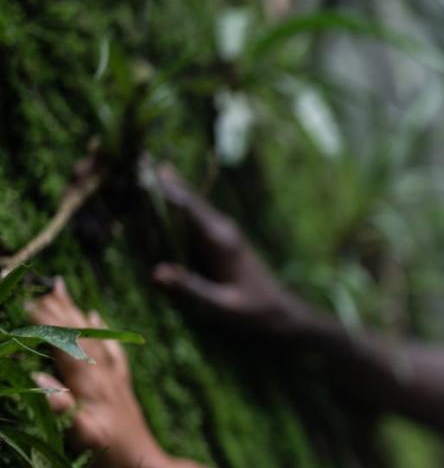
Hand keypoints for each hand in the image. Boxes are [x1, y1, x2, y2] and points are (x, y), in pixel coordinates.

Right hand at [27, 280, 170, 467]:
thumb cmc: (113, 462)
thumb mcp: (85, 440)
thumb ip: (63, 409)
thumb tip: (39, 377)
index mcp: (89, 386)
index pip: (62, 346)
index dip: (43, 323)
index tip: (24, 298)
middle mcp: (103, 377)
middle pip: (76, 336)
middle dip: (56, 309)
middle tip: (37, 282)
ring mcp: (114, 381)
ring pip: (93, 338)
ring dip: (75, 313)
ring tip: (61, 288)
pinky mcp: (123, 388)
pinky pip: (112, 351)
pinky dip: (103, 331)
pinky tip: (98, 316)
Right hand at [150, 162, 312, 336]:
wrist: (281, 312)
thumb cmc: (254, 311)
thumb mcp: (221, 305)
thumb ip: (191, 288)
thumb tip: (156, 272)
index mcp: (221, 240)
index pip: (187, 207)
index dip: (164, 189)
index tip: (140, 171)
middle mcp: (221, 229)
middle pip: (187, 198)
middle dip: (163, 180)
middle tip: (138, 155)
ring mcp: (220, 232)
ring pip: (190, 205)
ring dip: (169, 188)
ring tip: (144, 166)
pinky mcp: (219, 240)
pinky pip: (193, 218)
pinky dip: (176, 205)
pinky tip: (162, 193)